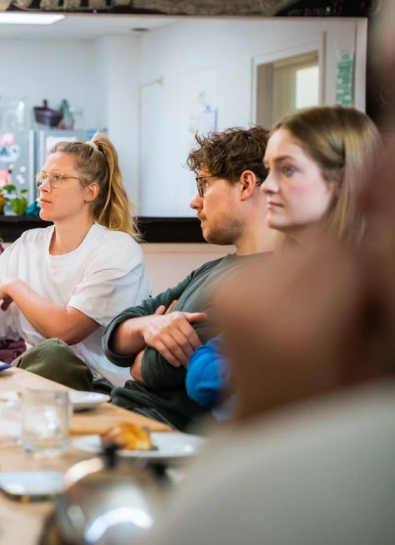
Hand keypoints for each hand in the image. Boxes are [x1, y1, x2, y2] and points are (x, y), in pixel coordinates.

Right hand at [140, 301, 206, 367]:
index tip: (202, 352)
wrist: (148, 323)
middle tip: (195, 362)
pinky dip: (171, 358)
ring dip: (182, 358)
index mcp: (178, 319)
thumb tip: (206, 316)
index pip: (190, 333)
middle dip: (190, 353)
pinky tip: (177, 364)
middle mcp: (169, 325)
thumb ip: (193, 317)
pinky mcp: (154, 340)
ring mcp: (161, 333)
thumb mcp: (180, 316)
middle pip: (183, 342)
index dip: (196, 343)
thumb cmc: (169, 321)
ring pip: (174, 347)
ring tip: (188, 365)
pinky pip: (164, 351)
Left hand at [215, 145, 394, 420]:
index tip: (372, 294)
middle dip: (350, 265)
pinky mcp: (221, 288)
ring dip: (324, 270)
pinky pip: (276, 261)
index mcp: (293, 327)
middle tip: (350, 314)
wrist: (272, 425)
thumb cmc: (332, 397)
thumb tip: (381, 172)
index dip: (373, 260)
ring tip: (323, 320)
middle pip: (324, 243)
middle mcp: (248, 302)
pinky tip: (297, 315)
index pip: (350, 249)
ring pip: (302, 248)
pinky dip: (296, 277)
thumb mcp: (377, 345)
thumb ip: (380, 266)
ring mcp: (227, 294)